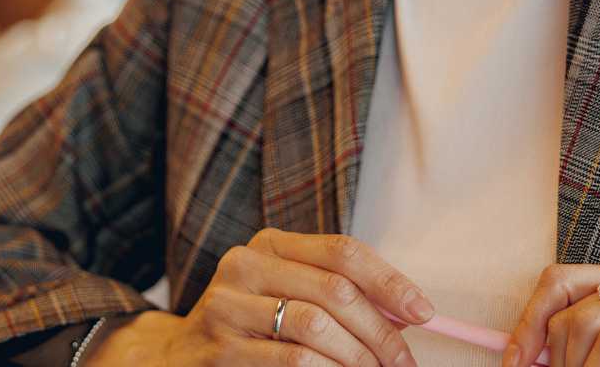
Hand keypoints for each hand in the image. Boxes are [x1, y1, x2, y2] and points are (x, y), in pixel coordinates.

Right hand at [90, 231, 432, 366]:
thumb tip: (405, 312)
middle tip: (403, 362)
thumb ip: (336, 293)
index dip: (389, 281)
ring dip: (358, 358)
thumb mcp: (286, 294)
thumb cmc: (250, 327)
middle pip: (334, 290)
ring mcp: (226, 306)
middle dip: (381, 331)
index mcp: (269, 244)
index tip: (423, 312)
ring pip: (315, 327)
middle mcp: (244, 265)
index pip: (342, 251)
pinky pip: (291, 361)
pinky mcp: (220, 349)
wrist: (177, 359)